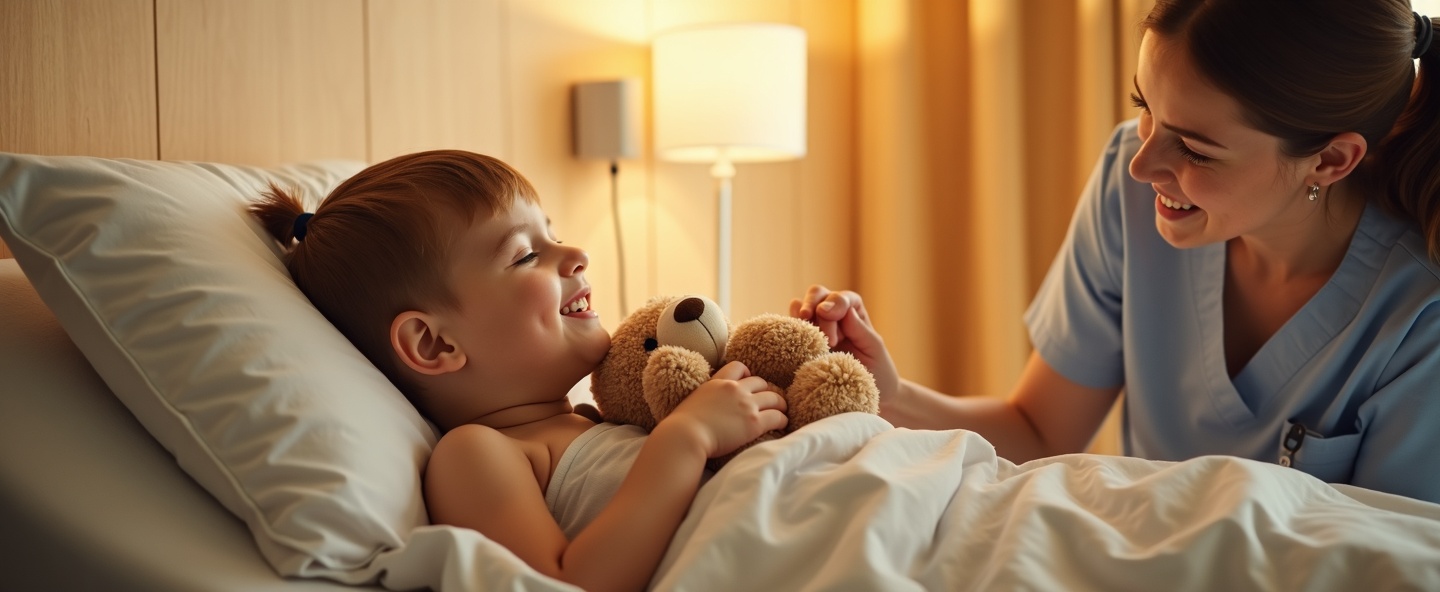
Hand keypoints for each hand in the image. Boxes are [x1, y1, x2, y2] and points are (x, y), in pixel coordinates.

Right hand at [660, 361, 788, 457]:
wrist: (685, 435)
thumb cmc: (681, 425)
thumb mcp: (693, 400)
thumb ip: (705, 398)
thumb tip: (704, 408)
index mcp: (718, 382)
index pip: (739, 367)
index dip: (747, 374)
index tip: (749, 382)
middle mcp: (735, 389)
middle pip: (761, 383)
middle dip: (766, 391)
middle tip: (769, 401)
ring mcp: (747, 405)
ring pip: (774, 398)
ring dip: (780, 404)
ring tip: (782, 411)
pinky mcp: (754, 422)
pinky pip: (777, 417)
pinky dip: (783, 420)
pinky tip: (783, 424)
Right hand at [790, 285, 900, 400]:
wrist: (861, 395)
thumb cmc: (875, 371)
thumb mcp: (874, 350)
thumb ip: (860, 329)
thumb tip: (845, 310)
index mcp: (853, 312)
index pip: (841, 298)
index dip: (835, 307)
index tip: (833, 335)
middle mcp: (833, 314)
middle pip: (818, 294)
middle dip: (813, 305)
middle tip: (810, 322)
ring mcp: (815, 326)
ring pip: (800, 304)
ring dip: (799, 314)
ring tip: (802, 330)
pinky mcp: (801, 340)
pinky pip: (790, 324)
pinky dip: (789, 326)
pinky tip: (792, 338)